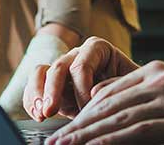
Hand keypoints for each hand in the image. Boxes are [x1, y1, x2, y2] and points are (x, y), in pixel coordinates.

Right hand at [25, 36, 139, 120]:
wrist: (126, 94)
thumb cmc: (130, 86)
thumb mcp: (130, 83)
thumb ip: (115, 84)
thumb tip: (94, 92)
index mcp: (97, 48)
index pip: (82, 64)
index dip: (82, 88)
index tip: (88, 107)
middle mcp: (77, 55)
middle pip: (58, 67)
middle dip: (53, 90)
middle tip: (51, 110)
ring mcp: (63, 69)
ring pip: (41, 72)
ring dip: (38, 93)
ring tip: (41, 113)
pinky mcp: (52, 85)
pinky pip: (34, 87)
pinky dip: (32, 101)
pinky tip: (38, 115)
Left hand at [44, 61, 163, 144]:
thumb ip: (146, 94)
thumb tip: (109, 103)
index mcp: (157, 72)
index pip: (109, 92)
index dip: (84, 113)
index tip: (64, 129)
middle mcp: (159, 80)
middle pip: (106, 105)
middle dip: (77, 126)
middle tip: (54, 142)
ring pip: (116, 119)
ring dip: (86, 136)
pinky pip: (136, 132)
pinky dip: (111, 141)